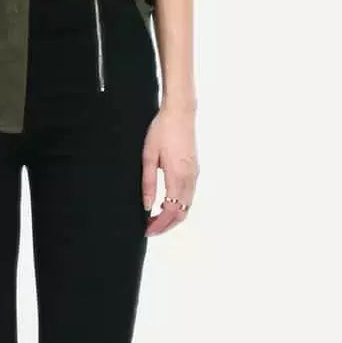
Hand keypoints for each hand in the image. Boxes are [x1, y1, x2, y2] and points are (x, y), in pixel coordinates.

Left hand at [141, 104, 197, 235]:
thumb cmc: (162, 130)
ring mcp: (194, 174)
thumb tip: (147, 205)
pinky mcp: (194, 170)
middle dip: (166, 225)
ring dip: (173, 217)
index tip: (146, 230)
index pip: (171, 211)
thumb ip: (148, 183)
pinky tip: (166, 205)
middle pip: (182, 213)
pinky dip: (179, 206)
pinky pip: (189, 196)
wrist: (180, 112)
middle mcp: (190, 178)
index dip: (160, 225)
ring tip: (154, 219)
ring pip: (187, 206)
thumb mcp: (148, 156)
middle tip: (149, 228)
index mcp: (178, 176)